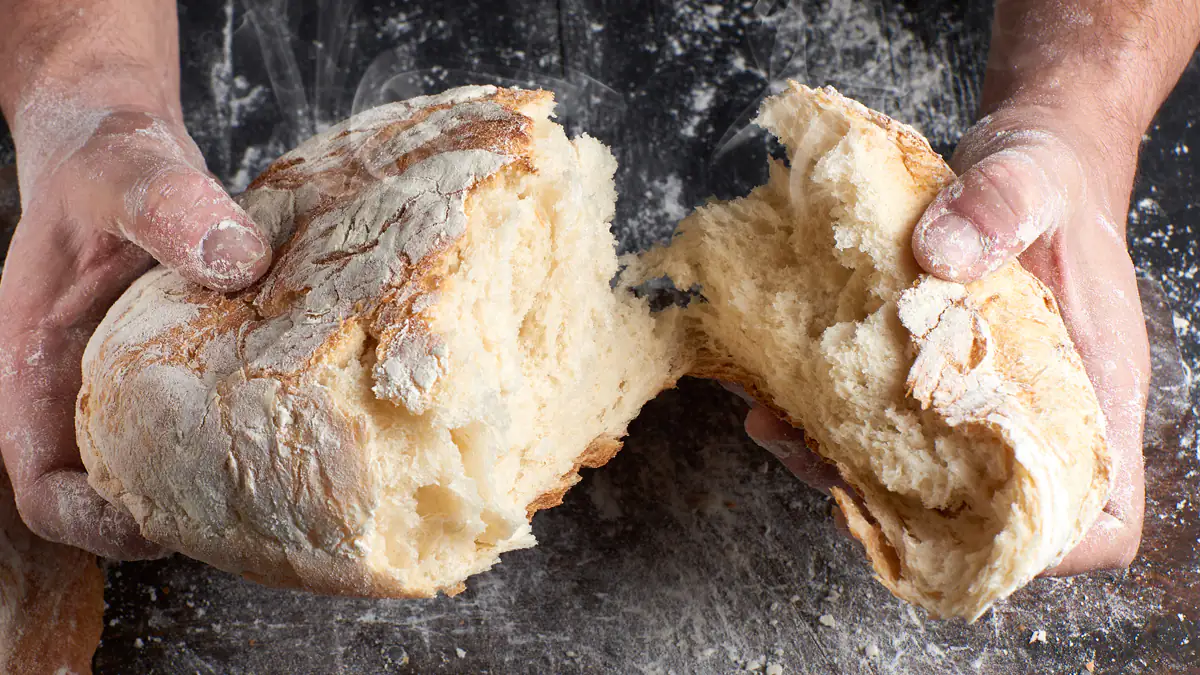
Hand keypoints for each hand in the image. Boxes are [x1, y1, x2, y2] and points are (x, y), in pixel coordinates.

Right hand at [0, 98, 271, 558]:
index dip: (94, 522)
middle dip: (174, 517)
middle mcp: (79, 390)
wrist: (120, 142)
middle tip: (257, 509)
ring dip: (215, 484)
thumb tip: (237, 258)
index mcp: (31, 368)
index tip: (165, 520)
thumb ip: (169, 206)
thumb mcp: (125, 172)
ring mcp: (129, 384)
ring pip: (164, 469)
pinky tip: (301, 418)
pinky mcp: (178, 368)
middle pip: (113, 497)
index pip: (42, 486)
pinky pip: (205, 421)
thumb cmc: (101, 160)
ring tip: (287, 475)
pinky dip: (243, 431)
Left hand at [748, 0, 1199, 575]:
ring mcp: (978, 405)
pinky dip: (825, 424)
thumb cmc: (1051, 177)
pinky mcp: (927, 382)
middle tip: (825, 469)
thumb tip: (938, 257)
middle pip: (985, 518)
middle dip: (899, 514)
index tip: (963, 532)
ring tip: (779, 428)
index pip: (1102, 522)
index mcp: (1092, 390)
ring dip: (843, 472)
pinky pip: (879, 427)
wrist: (1022, 159)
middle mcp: (1036, 415)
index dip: (1044, 547)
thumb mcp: (1030, 178)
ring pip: (917, 482)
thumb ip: (995, 209)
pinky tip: (775, 395)